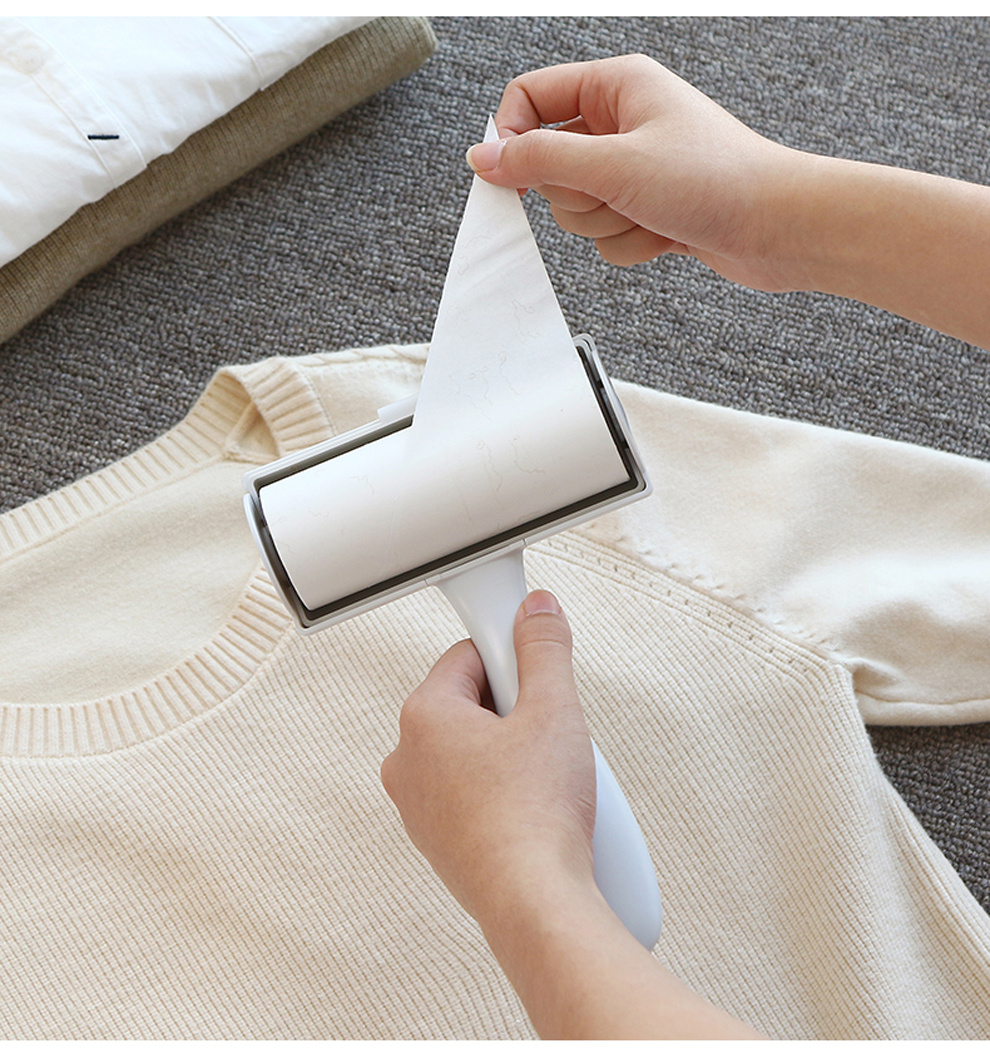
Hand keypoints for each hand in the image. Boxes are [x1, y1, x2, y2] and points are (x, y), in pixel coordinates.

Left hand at [380, 589, 596, 929]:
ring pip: (472, 749)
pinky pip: (472, 791)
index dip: (511, 656)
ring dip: (510, 750)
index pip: (469, 653)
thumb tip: (538, 612)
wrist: (535, 903)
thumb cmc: (534, 817)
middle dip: (512, 707)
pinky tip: (537, 805)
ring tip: (547, 774)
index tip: (537, 665)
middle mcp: (408, 759)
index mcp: (423, 717)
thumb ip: (545, 651)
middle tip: (548, 728)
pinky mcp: (439, 839)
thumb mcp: (554, 710)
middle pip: (469, 701)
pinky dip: (503, 789)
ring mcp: (420, 804)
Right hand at [467, 54, 989, 349]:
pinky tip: (665, 234)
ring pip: (576, 209)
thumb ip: (540, 161)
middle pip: (549, 165)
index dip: (512, 137)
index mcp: (614, 86)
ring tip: (650, 214)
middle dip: (578, 195)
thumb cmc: (716, 180)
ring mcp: (633, 168)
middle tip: (617, 192)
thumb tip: (483, 156)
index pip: (530, 97)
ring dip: (607, 225)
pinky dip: (630, 244)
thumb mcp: (614, 166)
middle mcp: (621, 121)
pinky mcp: (646, 208)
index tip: (512, 176)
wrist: (779, 228)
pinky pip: (606, 236)